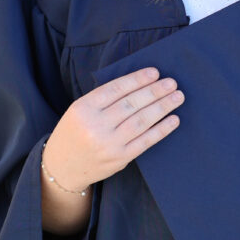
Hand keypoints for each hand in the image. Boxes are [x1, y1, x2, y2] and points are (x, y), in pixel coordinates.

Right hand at [43, 67, 183, 193]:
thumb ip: (104, 99)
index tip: (155, 72)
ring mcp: (109, 144)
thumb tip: (140, 83)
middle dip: (155, 92)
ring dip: (162, 107)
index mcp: (83, 108)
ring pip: (141, 121)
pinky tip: (173, 119)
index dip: (137, 79)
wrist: (62, 167)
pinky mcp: (120, 159)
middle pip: (131, 104)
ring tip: (177, 96)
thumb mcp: (79, 110)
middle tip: (172, 83)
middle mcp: (95, 126)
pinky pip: (145, 141)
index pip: (115, 89)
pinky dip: (162, 129)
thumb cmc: (74, 132)